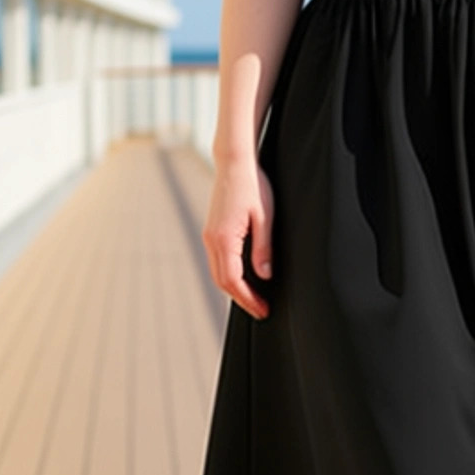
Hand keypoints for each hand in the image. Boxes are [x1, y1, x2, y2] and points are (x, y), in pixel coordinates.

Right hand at [203, 152, 275, 319]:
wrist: (234, 163)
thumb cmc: (253, 186)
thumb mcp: (265, 217)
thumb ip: (263, 248)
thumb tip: (265, 275)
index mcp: (224, 238)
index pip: (233, 280)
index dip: (248, 298)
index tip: (263, 310)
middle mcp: (212, 240)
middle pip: (222, 281)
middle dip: (242, 299)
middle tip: (261, 310)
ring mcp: (209, 235)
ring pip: (218, 272)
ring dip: (234, 289)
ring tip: (254, 299)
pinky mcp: (211, 231)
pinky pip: (218, 261)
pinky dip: (229, 275)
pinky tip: (244, 279)